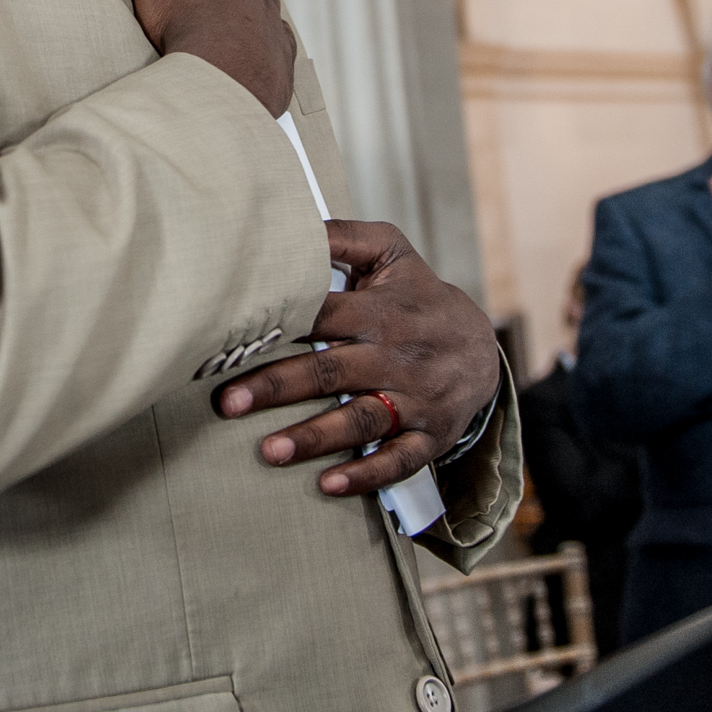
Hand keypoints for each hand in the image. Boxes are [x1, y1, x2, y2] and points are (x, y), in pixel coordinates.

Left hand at [213, 220, 500, 497]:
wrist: (483, 347)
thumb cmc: (419, 296)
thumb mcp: (391, 253)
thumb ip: (342, 236)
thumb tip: (292, 225)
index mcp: (378, 310)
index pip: (322, 314)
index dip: (280, 323)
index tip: (234, 338)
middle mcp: (393, 355)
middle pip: (329, 370)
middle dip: (277, 387)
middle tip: (228, 403)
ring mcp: (413, 398)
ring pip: (360, 418)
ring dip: (314, 437)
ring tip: (268, 451)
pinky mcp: (428, 435)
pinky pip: (398, 459)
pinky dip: (366, 475)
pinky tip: (328, 486)